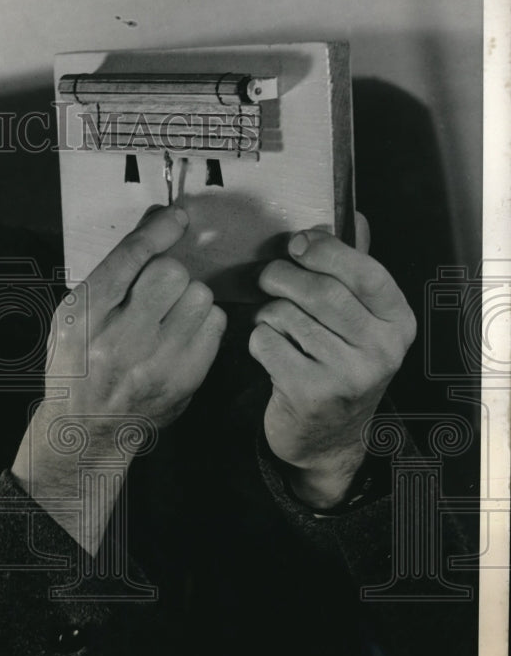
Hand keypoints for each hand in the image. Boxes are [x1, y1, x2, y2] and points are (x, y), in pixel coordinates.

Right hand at [12, 203, 226, 552]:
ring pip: (199, 294)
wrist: (87, 427)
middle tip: (155, 291)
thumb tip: (156, 222)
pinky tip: (181, 333)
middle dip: (167, 272)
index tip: (176, 218)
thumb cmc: (77, 365)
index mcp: (83, 317)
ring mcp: (156, 362)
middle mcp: (118, 340)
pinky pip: (214, 321)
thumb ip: (113, 272)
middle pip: (170, 272)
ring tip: (167, 315)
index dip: (158, 231)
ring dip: (188, 296)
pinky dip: (202, 320)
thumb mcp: (74, 316)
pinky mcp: (186, 377)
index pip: (130, 258)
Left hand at [250, 213, 415, 507]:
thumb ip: (355, 271)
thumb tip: (353, 218)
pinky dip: (258, 338)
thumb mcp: (359, 321)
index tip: (296, 243)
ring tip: (273, 321)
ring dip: (268, 311)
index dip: (325, 250)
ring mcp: (349, 375)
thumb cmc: (338, 364)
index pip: (366, 272)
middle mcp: (382, 349)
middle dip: (282, 276)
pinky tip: (270, 349)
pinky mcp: (311, 393)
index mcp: (397, 322)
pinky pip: (267, 342)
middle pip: (320, 291)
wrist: (327, 437)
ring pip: (288, 315)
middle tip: (268, 277)